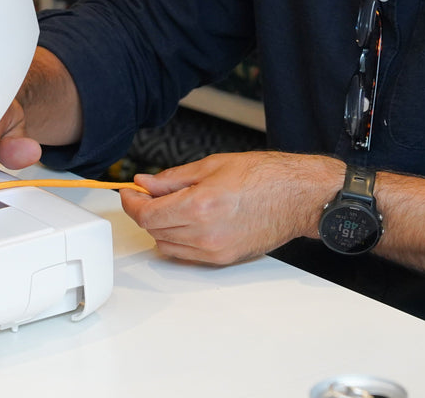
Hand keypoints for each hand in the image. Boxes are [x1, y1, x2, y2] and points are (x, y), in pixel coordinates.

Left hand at [120, 151, 342, 264]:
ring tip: (169, 207)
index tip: (128, 193)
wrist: (296, 196)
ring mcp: (213, 251)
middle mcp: (203, 233)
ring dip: (160, 227)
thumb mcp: (212, 165)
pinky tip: (186, 222)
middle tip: (146, 195)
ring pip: (166, 246)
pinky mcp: (223, 260)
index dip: (131, 202)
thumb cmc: (263, 176)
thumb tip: (146, 183)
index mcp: (198, 205)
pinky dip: (178, 240)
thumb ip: (173, 178)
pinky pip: (186, 256)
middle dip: (144, 212)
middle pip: (153, 231)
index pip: (147, 214)